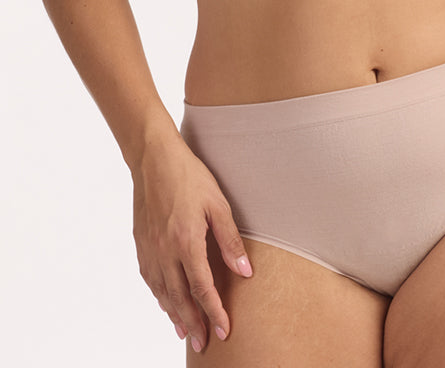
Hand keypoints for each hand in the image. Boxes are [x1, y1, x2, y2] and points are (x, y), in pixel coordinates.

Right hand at [131, 132, 252, 353]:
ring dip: (174, 314)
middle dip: (194, 323)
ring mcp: (150, 248)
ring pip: (162, 292)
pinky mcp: (141, 242)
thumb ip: (230, 240)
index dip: (214, 312)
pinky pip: (150, 278)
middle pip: (180, 298)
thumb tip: (245, 272)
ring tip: (186, 332)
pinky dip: (159, 296)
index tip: (224, 330)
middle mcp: (165, 251)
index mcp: (186, 242)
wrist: (153, 158)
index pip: (202, 288)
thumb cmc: (189, 176)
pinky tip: (165, 302)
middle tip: (205, 344)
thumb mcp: (218, 204)